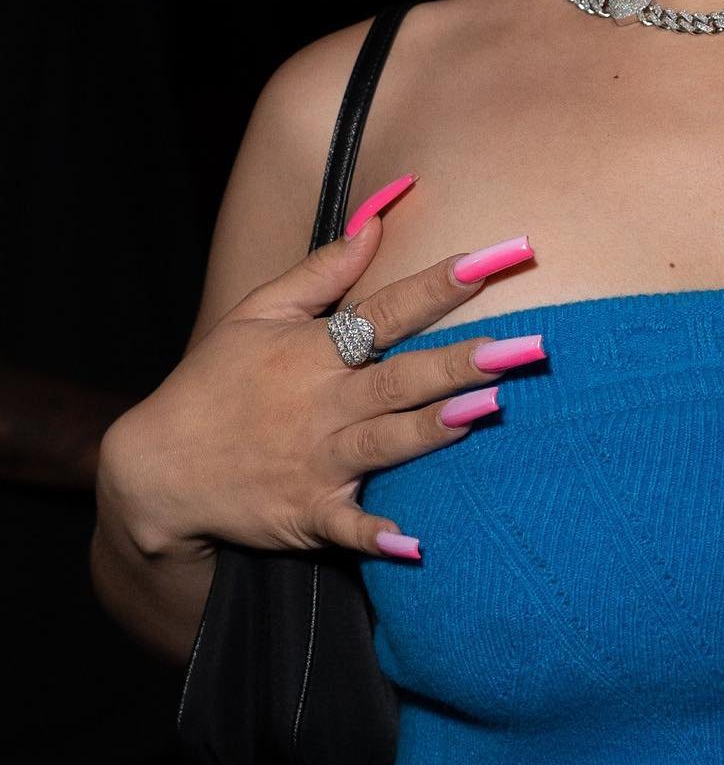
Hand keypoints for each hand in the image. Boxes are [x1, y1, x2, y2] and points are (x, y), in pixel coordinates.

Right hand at [99, 185, 539, 562]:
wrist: (157, 470)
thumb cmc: (215, 381)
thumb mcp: (257, 313)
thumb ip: (322, 270)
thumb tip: (379, 220)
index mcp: (314, 350)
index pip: (387, 309)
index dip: (438, 284)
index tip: (491, 260)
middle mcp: (323, 403)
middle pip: (402, 377)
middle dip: (462, 361)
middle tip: (524, 346)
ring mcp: (318, 461)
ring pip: (388, 442)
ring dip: (438, 428)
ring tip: (492, 410)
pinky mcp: (309, 514)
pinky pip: (350, 530)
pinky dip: (380, 538)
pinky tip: (419, 544)